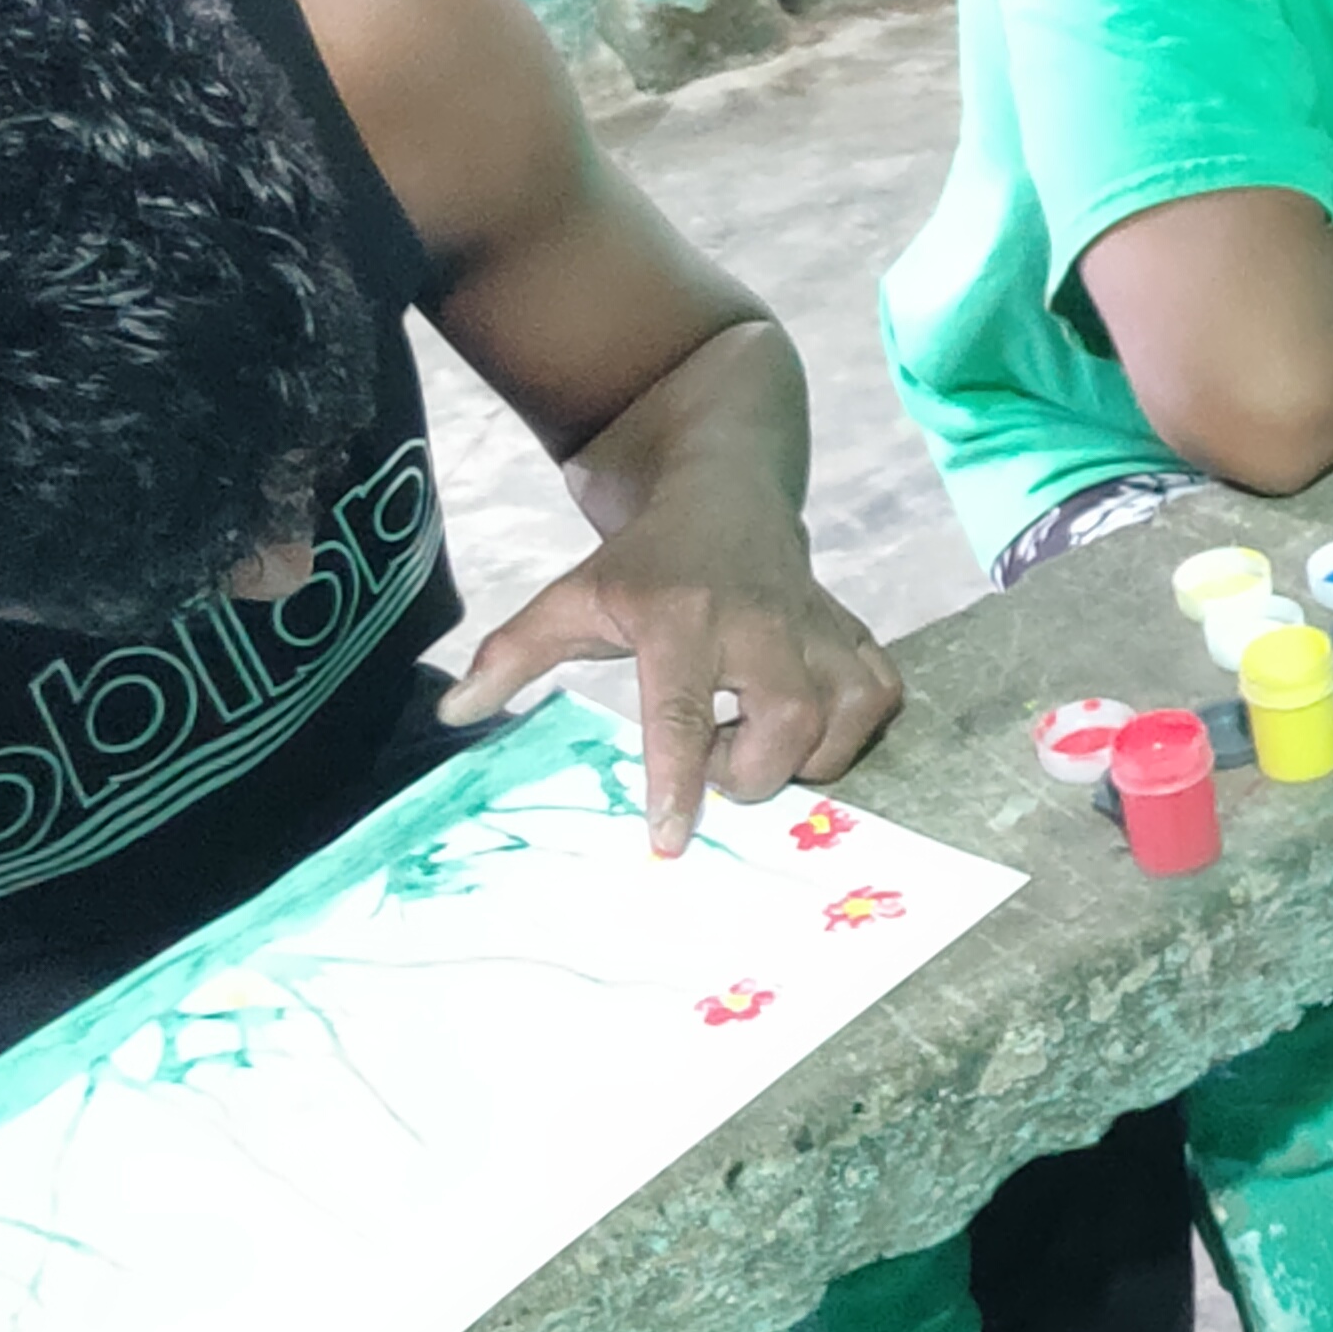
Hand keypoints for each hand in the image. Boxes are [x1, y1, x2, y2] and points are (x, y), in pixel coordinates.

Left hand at [436, 475, 904, 854]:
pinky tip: (810, 724)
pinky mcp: (852, 631)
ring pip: (842, 717)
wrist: (725, 491)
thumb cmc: (643, 563)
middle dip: (751, 773)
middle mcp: (758, 622)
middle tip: (716, 761)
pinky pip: (880, 696)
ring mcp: (815, 625)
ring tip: (759, 742)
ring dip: (805, 756)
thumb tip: (451, 713)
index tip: (670, 840)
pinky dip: (854, 728)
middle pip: (784, 726)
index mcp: (680, 618)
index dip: (679, 783)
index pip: (680, 712)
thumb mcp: (571, 596)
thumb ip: (513, 655)